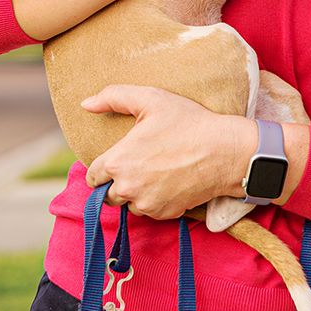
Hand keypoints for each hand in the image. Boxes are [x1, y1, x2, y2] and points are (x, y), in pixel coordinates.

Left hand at [80, 85, 253, 218]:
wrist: (225, 151)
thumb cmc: (188, 122)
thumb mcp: (151, 99)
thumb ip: (113, 96)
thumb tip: (85, 103)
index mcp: (117, 161)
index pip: (92, 176)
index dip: (102, 168)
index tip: (117, 160)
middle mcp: (127, 187)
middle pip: (107, 195)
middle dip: (116, 183)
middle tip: (136, 166)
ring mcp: (147, 203)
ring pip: (128, 205)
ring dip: (135, 194)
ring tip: (153, 174)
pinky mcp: (165, 213)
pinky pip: (150, 212)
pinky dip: (154, 201)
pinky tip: (168, 183)